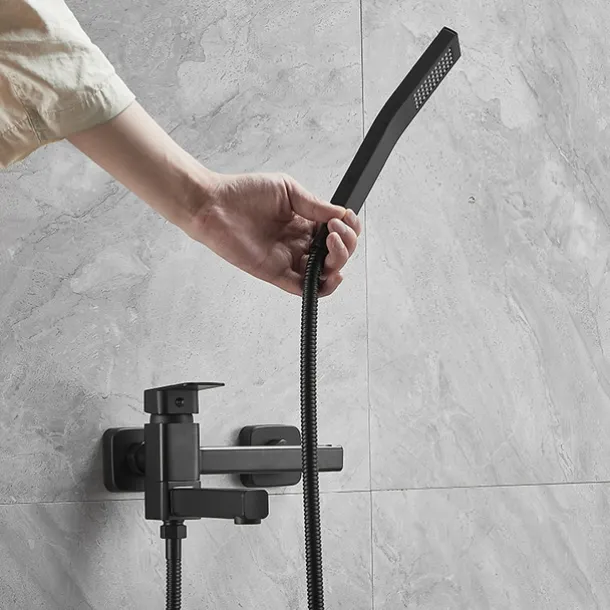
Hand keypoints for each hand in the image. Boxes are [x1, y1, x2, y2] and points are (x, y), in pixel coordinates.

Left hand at [186, 171, 361, 296]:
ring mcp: (289, 260)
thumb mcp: (287, 190)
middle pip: (336, 254)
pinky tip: (333, 274)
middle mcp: (299, 243)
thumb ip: (314, 205)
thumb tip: (341, 213)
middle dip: (347, 243)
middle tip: (335, 229)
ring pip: (326, 272)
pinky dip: (324, 287)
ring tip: (332, 242)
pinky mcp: (277, 274)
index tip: (344, 217)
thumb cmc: (243, 194)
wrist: (214, 205)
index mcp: (304, 223)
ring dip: (339, 260)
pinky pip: (305, 288)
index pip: (337, 232)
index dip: (348, 228)